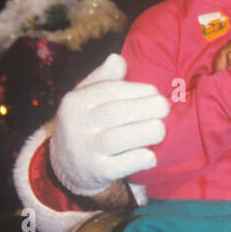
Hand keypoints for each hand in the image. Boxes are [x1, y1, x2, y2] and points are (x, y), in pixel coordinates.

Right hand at [49, 53, 169, 196]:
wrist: (66, 167)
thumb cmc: (85, 125)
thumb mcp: (86, 99)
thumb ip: (103, 79)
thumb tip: (118, 59)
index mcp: (74, 102)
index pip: (109, 90)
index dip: (137, 90)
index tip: (155, 93)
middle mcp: (75, 125)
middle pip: (116, 112)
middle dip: (147, 108)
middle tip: (164, 109)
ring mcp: (84, 150)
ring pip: (119, 138)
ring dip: (147, 132)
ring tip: (160, 130)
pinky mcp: (95, 172)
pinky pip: (121, 165)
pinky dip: (140, 159)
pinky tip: (151, 156)